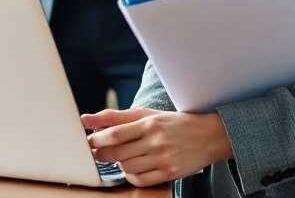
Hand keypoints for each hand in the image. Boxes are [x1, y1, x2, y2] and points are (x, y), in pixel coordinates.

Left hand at [83, 108, 233, 186]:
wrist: (208, 135)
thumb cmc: (173, 123)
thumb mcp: (147, 114)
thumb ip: (116, 117)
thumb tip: (86, 119)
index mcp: (150, 123)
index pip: (115, 133)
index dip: (97, 139)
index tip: (89, 141)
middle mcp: (156, 141)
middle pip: (118, 153)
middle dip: (102, 154)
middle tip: (96, 152)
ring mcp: (163, 158)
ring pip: (127, 167)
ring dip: (118, 164)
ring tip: (118, 158)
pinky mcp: (169, 172)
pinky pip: (140, 180)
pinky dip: (131, 176)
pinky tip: (131, 168)